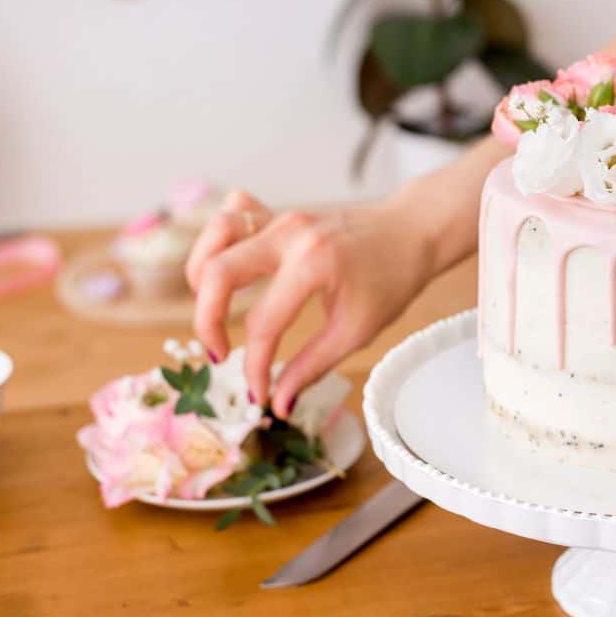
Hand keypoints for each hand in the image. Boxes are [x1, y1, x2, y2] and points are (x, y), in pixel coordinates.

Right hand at [185, 190, 432, 417]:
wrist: (414, 231)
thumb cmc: (393, 278)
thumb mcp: (359, 329)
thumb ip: (313, 365)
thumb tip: (278, 403)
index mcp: (315, 265)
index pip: (263, 325)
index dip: (254, 367)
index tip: (259, 393)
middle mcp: (291, 235)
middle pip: (218, 272)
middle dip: (205, 320)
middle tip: (218, 354)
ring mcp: (283, 219)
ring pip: (217, 232)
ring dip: (201, 273)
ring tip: (213, 307)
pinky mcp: (281, 214)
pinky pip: (235, 213)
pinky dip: (220, 238)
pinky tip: (227, 265)